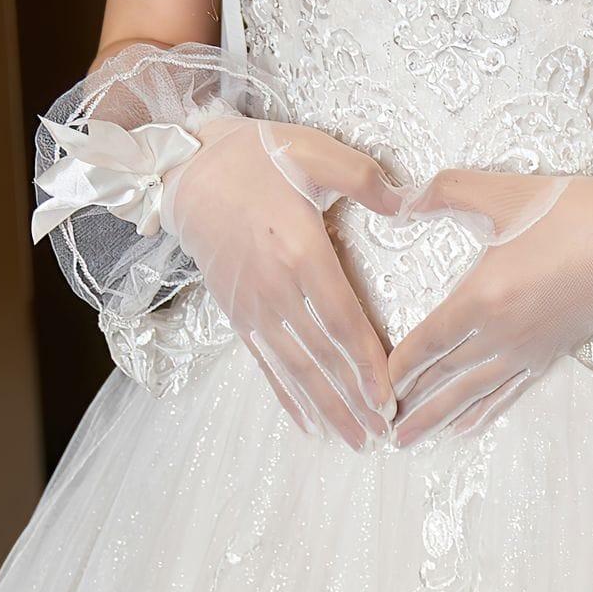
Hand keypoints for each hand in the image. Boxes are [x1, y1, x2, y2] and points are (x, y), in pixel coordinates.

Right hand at [163, 118, 403, 447]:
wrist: (187, 172)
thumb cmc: (256, 157)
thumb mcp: (313, 151)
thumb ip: (362, 177)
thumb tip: (405, 202)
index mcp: (299, 251)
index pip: (340, 320)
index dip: (365, 363)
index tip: (388, 398)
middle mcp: (275, 289)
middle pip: (320, 357)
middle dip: (351, 401)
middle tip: (382, 436)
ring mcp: (253, 306)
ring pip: (294, 368)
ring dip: (324, 408)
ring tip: (353, 441)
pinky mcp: (237, 313)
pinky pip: (265, 362)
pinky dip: (286, 395)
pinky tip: (306, 423)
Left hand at [384, 168, 592, 445]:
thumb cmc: (570, 214)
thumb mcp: (500, 193)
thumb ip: (442, 192)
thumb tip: (397, 200)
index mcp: (480, 299)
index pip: (425, 343)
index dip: (396, 367)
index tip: (372, 384)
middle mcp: (498, 335)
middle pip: (442, 378)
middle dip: (408, 405)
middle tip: (379, 430)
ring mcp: (524, 351)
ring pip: (470, 393)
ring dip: (437, 419)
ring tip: (409, 441)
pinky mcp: (548, 356)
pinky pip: (507, 393)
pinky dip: (482, 413)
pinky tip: (464, 428)